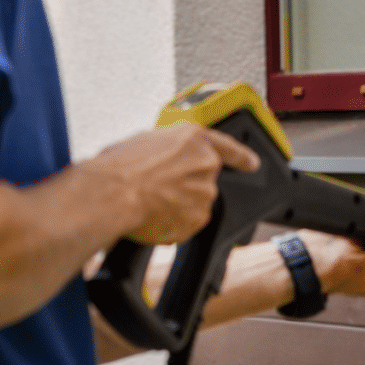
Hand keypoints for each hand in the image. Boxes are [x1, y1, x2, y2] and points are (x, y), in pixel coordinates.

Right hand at [90, 123, 259, 244]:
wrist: (113, 194)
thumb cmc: (120, 166)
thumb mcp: (146, 141)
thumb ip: (169, 150)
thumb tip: (167, 160)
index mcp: (195, 140)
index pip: (230, 148)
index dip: (242, 157)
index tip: (252, 163)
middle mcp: (207, 165)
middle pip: (203, 181)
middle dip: (183, 187)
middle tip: (155, 187)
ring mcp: (205, 194)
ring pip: (194, 203)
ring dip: (177, 206)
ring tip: (148, 201)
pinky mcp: (198, 219)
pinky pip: (186, 224)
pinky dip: (171, 224)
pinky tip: (151, 216)